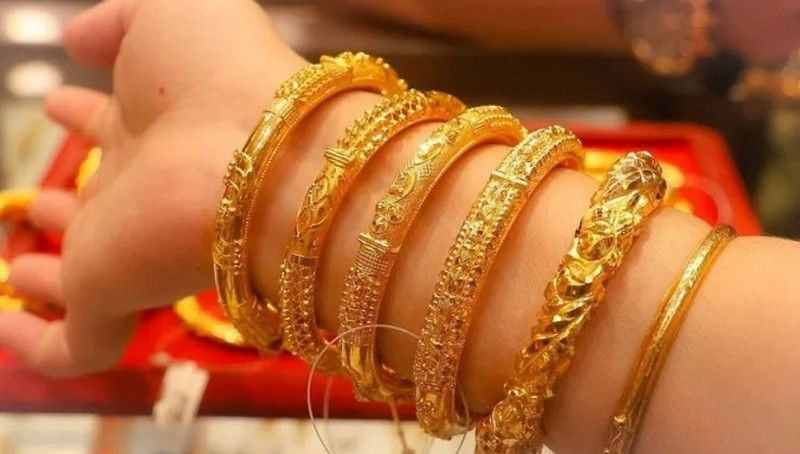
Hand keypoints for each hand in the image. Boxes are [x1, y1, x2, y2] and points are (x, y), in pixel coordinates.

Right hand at [0, 0, 304, 374]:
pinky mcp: (116, 301)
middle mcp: (145, 191)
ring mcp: (131, 251)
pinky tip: (8, 327)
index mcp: (159, 125)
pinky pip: (68, 346)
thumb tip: (80, 39)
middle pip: (104, 203)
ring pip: (87, 278)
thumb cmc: (220, 71)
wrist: (263, 157)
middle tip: (40, 200)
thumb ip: (123, 20)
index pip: (117, 122)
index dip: (87, 114)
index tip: (61, 103)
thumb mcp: (172, 10)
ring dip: (49, 276)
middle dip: (71, 201)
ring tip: (19, 270)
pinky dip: (30, 346)